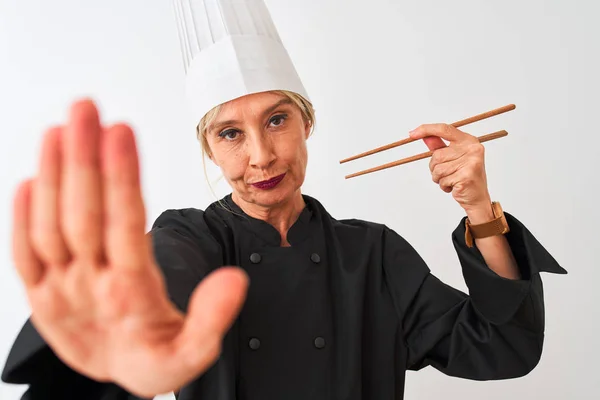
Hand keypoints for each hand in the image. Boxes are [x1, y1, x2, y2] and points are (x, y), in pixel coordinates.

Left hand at [12, 99, 248, 397]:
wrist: (118, 381)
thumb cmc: (155, 357)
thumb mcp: (193, 355)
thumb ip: (212, 317)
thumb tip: (234, 279)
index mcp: (129, 297)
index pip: (122, 227)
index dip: (120, 177)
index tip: (122, 132)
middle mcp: (87, 287)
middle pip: (81, 214)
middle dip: (84, 157)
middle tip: (86, 109)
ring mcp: (57, 288)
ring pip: (48, 224)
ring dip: (54, 172)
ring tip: (62, 126)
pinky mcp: (38, 292)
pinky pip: (23, 251)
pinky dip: (22, 213)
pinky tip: (31, 175)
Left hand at [409, 123, 491, 213]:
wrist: (477, 197)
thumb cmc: (464, 176)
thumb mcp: (452, 158)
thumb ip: (439, 146)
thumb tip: (425, 136)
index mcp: (469, 141)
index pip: (444, 129)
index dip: (426, 129)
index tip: (412, 134)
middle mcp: (472, 149)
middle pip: (437, 155)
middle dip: (435, 167)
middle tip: (448, 174)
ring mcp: (471, 162)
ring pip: (438, 169)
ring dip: (439, 178)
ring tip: (451, 180)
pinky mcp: (467, 176)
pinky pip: (443, 180)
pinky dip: (444, 186)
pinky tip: (454, 187)